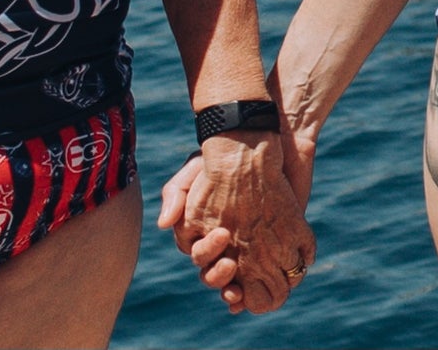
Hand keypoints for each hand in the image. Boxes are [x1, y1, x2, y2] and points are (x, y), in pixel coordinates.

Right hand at [157, 132, 315, 312]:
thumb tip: (163, 224)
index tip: (219, 242)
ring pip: (238, 284)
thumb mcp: (194, 171)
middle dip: (220, 277)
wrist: (260, 143)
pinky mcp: (274, 247)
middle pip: (216, 275)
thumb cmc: (224, 158)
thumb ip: (176, 194)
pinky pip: (266, 280)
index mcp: (205, 230)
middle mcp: (227, 244)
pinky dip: (260, 293)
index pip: (201, 257)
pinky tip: (256, 292)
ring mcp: (250, 248)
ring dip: (235, 291)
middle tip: (230, 265)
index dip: (206, 259)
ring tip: (239, 287)